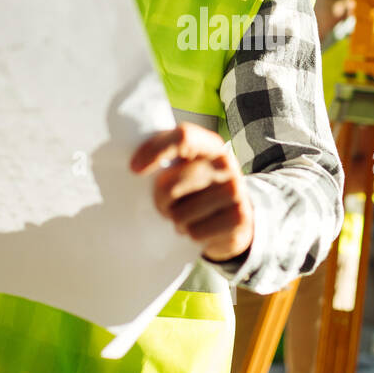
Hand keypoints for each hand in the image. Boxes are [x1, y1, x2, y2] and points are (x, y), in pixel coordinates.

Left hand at [130, 123, 253, 262]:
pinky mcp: (239, 218)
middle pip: (171, 184)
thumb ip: (170, 160)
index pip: (183, 137)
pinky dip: (192, 235)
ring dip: (178, 221)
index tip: (135, 169)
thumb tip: (133, 167)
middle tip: (165, 206)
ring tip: (188, 217)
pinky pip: (195, 232)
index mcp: (211, 145)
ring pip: (181, 214)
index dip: (155, 151)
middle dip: (160, 201)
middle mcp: (226, 164)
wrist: (240, 219)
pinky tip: (203, 228)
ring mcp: (236, 191)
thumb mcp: (190, 168)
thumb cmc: (201, 191)